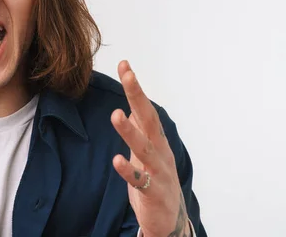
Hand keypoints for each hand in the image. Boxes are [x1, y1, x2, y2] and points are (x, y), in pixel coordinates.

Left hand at [111, 60, 190, 236]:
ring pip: (144, 148)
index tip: (125, 65)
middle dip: (138, 97)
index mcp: (157, 139)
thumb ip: (140, 129)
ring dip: (130, 131)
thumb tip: (131, 107)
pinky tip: (117, 160)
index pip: (145, 108)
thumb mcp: (146, 151)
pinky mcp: (153, 193)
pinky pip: (140, 180)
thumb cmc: (156, 181)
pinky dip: (129, 170)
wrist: (170, 220)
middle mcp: (160, 151)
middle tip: (128, 76)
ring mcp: (159, 172)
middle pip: (149, 120)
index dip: (135, 88)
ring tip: (116, 115)